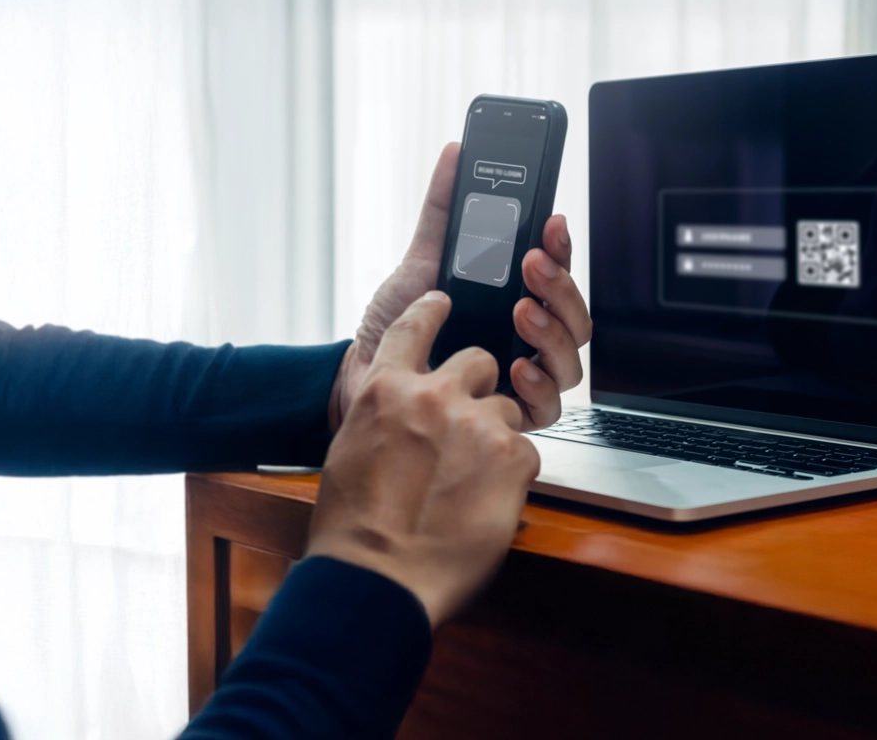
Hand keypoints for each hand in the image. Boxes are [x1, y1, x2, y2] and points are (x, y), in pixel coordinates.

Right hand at [308, 291, 540, 626]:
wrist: (376, 576)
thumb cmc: (353, 529)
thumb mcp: (350, 453)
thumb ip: (383, 421)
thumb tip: (403, 425)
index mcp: (383, 390)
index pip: (411, 327)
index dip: (430, 312)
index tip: (442, 301)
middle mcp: (430, 395)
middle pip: (478, 360)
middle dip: (480, 387)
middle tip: (468, 425)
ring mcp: (474, 422)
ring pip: (507, 408)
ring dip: (497, 437)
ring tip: (474, 481)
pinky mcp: (511, 456)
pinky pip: (527, 451)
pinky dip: (512, 476)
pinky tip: (486, 503)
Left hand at [329, 142, 590, 433]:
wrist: (361, 378)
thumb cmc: (394, 329)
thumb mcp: (419, 265)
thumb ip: (442, 214)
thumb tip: (455, 154)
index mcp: (512, 298)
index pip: (554, 271)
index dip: (561, 246)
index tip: (550, 222)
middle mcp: (525, 337)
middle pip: (573, 314)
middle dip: (560, 285)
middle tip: (531, 264)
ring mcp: (523, 376)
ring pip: (570, 359)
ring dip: (552, 332)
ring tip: (520, 312)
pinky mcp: (512, 416)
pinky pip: (549, 407)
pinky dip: (539, 386)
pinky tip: (518, 367)